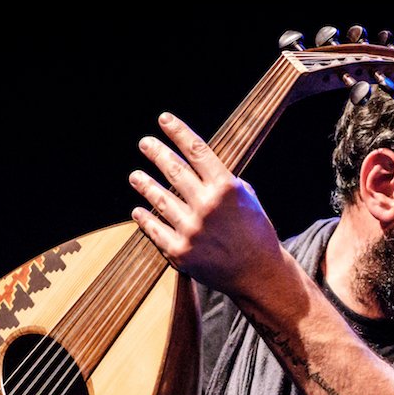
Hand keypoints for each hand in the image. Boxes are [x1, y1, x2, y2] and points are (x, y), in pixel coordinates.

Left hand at [129, 111, 283, 298]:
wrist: (258, 274)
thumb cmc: (256, 233)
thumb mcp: (248, 199)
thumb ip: (224, 181)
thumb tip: (201, 165)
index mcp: (226, 188)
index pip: (196, 150)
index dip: (178, 132)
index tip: (164, 120)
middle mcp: (207, 206)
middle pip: (174, 170)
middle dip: (156, 152)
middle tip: (145, 143)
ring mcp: (191, 230)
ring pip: (159, 199)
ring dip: (144, 184)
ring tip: (135, 176)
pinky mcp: (180, 251)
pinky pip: (155, 229)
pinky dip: (144, 219)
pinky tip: (137, 210)